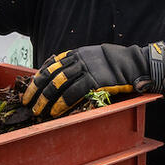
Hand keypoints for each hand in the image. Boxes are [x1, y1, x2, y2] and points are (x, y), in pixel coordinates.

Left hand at [22, 43, 164, 116]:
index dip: (39, 75)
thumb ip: (83, 65)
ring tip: (37, 110)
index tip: (31, 86)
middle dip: (36, 88)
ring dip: (45, 98)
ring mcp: (86, 69)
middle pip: (50, 73)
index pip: (52, 63)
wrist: (137, 64)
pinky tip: (54, 111)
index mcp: (78, 53)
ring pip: (57, 84)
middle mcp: (79, 59)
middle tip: (27, 101)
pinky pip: (72, 93)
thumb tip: (70, 77)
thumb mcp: (97, 58)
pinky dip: (61, 103)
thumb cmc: (119, 64)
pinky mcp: (94, 80)